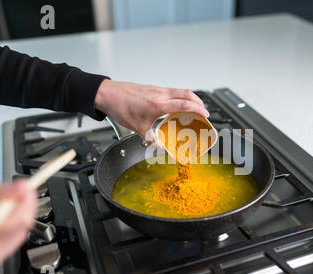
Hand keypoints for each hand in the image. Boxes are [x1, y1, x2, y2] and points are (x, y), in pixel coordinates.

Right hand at [0, 180, 36, 273]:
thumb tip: (21, 188)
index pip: (16, 222)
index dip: (26, 202)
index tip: (27, 187)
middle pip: (21, 229)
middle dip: (24, 208)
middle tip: (21, 192)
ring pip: (19, 235)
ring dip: (17, 218)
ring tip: (4, 206)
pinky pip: (10, 244)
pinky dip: (9, 230)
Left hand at [94, 80, 208, 143]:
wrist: (107, 94)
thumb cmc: (120, 108)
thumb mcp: (137, 128)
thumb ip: (152, 138)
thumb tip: (161, 147)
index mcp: (158, 105)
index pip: (184, 104)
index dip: (198, 109)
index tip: (205, 114)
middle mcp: (160, 94)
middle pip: (187, 93)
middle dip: (198, 101)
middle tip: (203, 111)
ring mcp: (157, 89)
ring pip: (180, 90)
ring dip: (189, 98)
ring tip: (192, 108)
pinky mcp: (153, 88)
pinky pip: (171, 91)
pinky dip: (179, 97)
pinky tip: (176, 106)